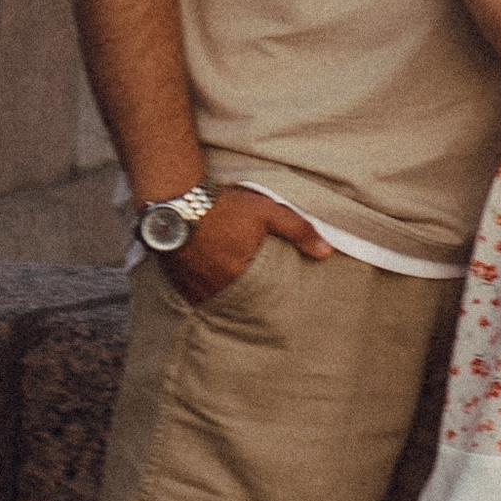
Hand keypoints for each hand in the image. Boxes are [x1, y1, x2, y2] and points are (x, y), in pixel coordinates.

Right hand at [167, 183, 330, 307]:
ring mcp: (193, 287)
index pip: (262, 297)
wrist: (175, 200)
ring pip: (215, 299)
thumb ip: (297, 231)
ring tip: (231, 284)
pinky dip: (203, 289)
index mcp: (239, 276)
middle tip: (255, 293)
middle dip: (247, 297)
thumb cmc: (223, 206)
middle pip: (237, 300)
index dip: (269, 296)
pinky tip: (209, 278)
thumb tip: (325, 252)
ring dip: (224, 293)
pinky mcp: (176, 281)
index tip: (276, 296)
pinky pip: (194, 294)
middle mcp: (215, 288)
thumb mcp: (267, 212)